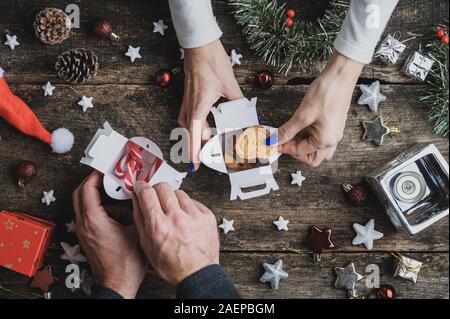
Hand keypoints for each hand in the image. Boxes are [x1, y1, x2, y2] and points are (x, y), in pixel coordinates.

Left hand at [72, 171, 147, 298]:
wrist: (118, 284)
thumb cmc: (127, 263)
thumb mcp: (137, 230)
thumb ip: (137, 210)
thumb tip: (138, 195)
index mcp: (94, 220)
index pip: (87, 188)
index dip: (96, 175)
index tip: (106, 169)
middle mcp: (84, 225)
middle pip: (80, 194)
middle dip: (92, 182)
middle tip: (107, 176)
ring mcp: (83, 232)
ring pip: (83, 205)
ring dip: (97, 196)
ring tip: (116, 195)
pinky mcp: (87, 238)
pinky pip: (89, 216)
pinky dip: (101, 209)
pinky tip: (119, 214)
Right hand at [132, 182, 218, 285]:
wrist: (197, 274)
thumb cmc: (172, 264)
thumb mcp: (147, 245)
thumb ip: (140, 219)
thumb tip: (136, 199)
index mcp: (159, 226)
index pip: (147, 193)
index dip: (141, 187)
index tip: (141, 187)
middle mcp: (177, 219)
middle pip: (163, 187)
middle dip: (156, 191)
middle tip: (155, 197)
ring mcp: (194, 216)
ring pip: (179, 192)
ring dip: (172, 199)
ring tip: (172, 212)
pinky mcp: (207, 216)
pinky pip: (193, 201)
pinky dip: (187, 207)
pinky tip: (185, 218)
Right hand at [178, 39, 242, 170]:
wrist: (199, 47)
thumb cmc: (211, 62)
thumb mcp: (229, 85)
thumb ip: (237, 102)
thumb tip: (245, 115)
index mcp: (199, 106)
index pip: (194, 134)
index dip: (194, 152)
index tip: (195, 165)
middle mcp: (190, 107)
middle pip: (191, 134)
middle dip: (199, 148)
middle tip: (209, 158)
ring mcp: (186, 103)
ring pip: (188, 127)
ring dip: (196, 137)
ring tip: (207, 146)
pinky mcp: (187, 98)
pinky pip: (187, 119)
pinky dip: (194, 127)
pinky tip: (203, 127)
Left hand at [276, 52, 363, 166]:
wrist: (340, 77)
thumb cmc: (326, 93)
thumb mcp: (302, 115)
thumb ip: (288, 130)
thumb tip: (275, 140)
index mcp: (325, 140)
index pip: (300, 152)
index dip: (285, 148)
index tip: (273, 142)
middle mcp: (332, 140)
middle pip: (312, 158)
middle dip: (296, 152)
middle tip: (283, 141)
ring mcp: (335, 134)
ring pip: (318, 151)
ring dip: (304, 148)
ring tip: (292, 136)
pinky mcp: (334, 126)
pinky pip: (322, 141)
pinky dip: (311, 140)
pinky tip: (302, 130)